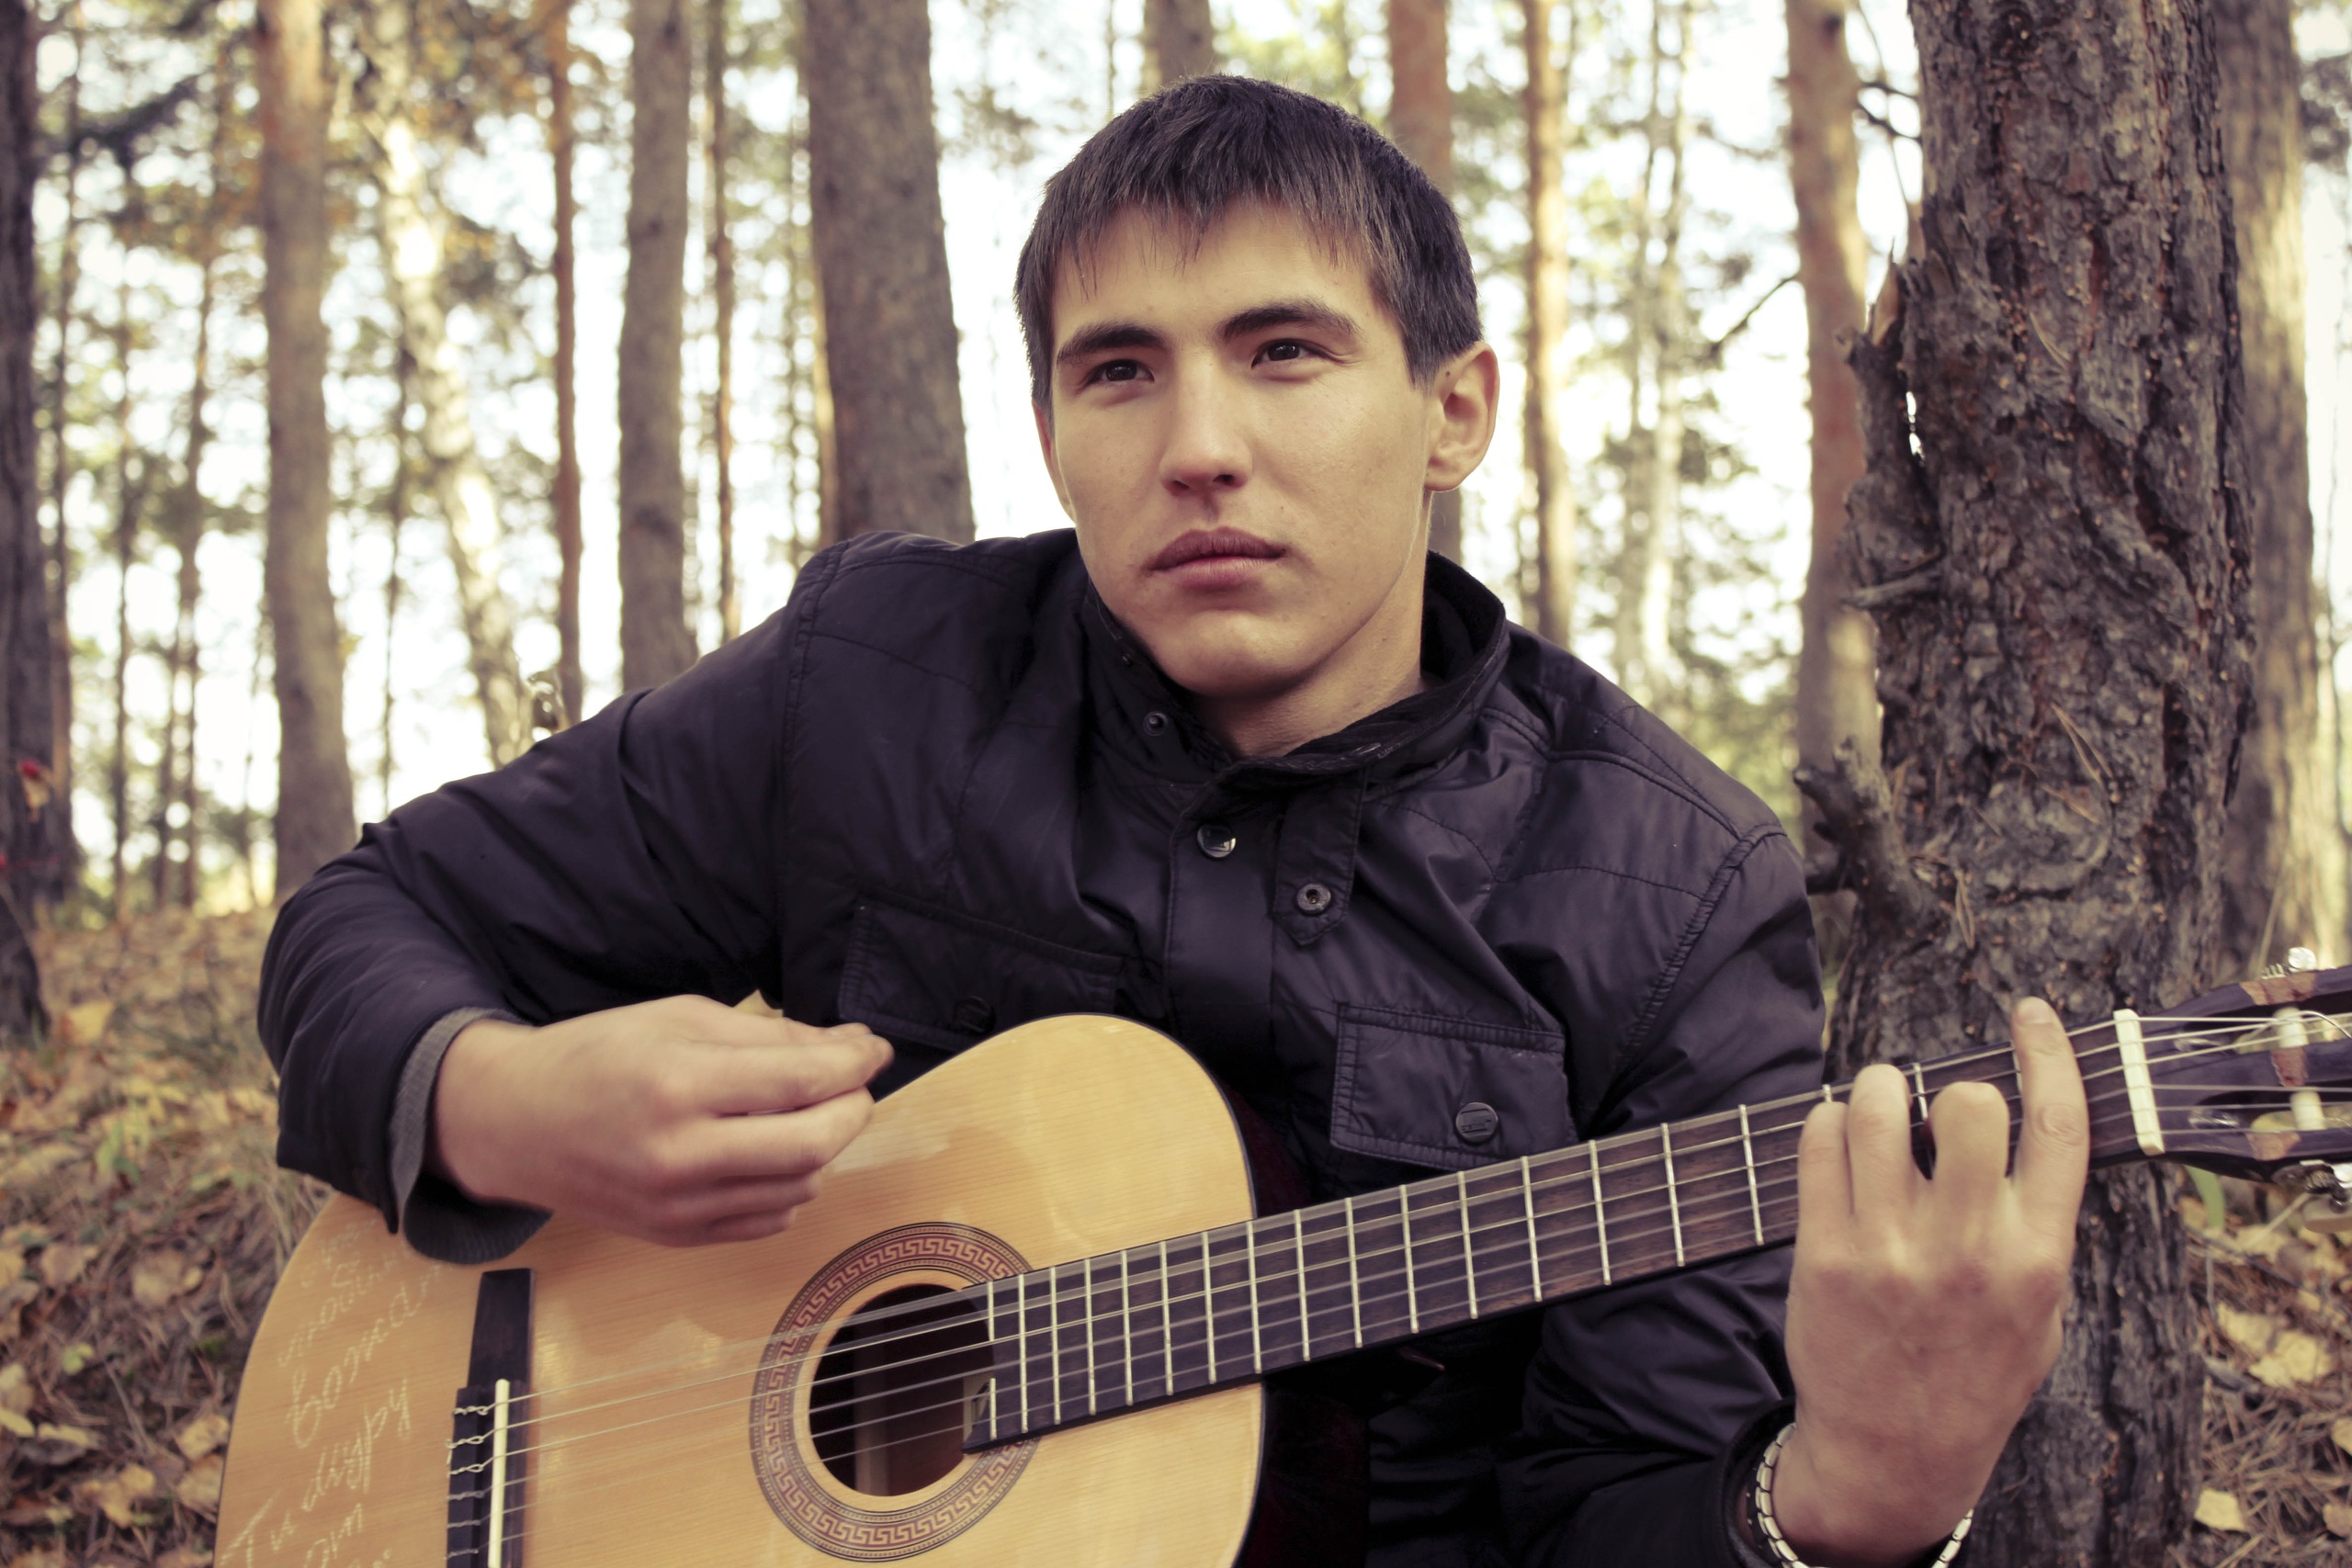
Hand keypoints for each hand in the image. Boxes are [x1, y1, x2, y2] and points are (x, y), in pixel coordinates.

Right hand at [431, 996, 892, 1246]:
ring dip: (824, 1147)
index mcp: (678, 1085)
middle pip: (815, 1144)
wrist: (513, 1122)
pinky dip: (791, 1185)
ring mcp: (678, 1206)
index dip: (855, 1062)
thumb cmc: (595, 1055)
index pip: (802, 1081)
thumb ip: (768, 1036)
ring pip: (800, 1186)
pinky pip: (769, 1219)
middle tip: (854, 1084)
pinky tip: (773, 1153)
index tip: (874, 1048)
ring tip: (806, 1111)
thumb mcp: (679, 1017)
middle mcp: (680, 1155)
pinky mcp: (677, 1236)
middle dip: (854, 1109)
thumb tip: (849, 1048)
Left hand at [1773, 996, 2087, 1565]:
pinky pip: (1818, 1143)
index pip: (2059, 1129)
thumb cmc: (1972, 1369)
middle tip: (1929, 1105)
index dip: (2049, 1056)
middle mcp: (1968, 1250)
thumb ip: (2037, 1223)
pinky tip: (1836, 1139)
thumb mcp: (2040, 1310)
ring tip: (1874, 1107)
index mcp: (2037, 1258)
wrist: (1895, 1456)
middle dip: (1949, 1086)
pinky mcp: (1823, 1256)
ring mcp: (1891, 1252)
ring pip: (1876, 1109)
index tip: (2031, 1013)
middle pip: (1967, 1104)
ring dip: (1875, 1087)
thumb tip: (2021, 1121)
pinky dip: (1826, 1122)